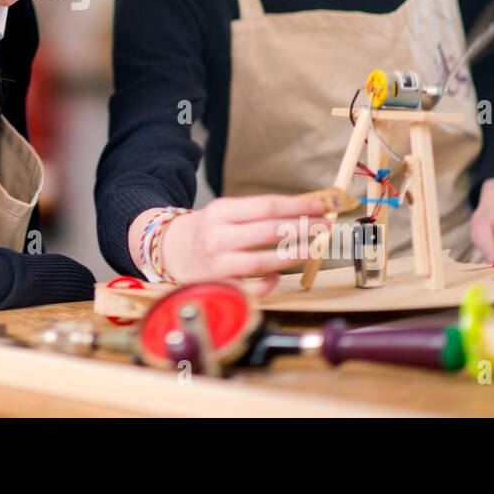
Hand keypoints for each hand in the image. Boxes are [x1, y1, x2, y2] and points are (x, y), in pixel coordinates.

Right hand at [132, 195, 329, 286]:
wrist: (168, 251)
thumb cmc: (207, 231)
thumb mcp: (225, 213)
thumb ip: (257, 214)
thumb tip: (303, 213)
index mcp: (221, 211)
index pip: (267, 206)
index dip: (298, 206)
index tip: (321, 206)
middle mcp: (218, 235)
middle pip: (268, 231)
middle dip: (302, 228)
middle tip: (325, 227)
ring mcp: (217, 263)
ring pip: (261, 261)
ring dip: (292, 255)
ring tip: (312, 249)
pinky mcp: (218, 285)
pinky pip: (251, 287)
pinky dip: (269, 282)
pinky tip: (280, 276)